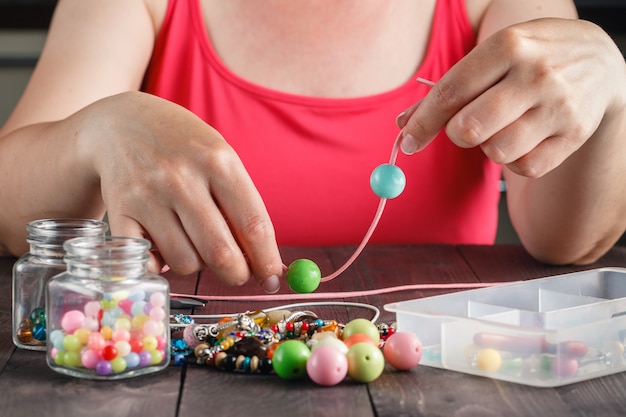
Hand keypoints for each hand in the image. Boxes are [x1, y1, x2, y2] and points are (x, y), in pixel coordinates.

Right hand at [76, 92, 282, 291]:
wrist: (121, 123)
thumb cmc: (183, 147)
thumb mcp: (219, 158)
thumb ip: (241, 206)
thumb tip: (266, 263)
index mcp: (219, 161)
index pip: (254, 225)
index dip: (267, 261)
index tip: (272, 281)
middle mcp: (182, 178)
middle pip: (221, 253)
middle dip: (237, 274)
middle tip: (237, 272)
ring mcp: (148, 195)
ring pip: (187, 263)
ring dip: (197, 266)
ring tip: (193, 242)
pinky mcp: (120, 211)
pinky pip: (149, 264)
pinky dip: (162, 266)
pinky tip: (164, 246)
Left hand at [397, 18, 625, 177]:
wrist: (601, 62)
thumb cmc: (532, 58)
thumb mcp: (494, 55)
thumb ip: (450, 87)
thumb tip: (404, 124)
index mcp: (509, 45)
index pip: (451, 92)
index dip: (423, 122)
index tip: (407, 141)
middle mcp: (537, 74)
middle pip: (469, 129)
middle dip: (456, 133)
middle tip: (465, 125)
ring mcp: (559, 106)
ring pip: (496, 152)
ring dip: (488, 146)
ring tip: (503, 126)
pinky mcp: (574, 135)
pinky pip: (524, 167)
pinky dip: (515, 161)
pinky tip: (524, 138)